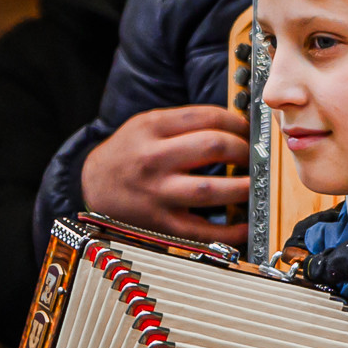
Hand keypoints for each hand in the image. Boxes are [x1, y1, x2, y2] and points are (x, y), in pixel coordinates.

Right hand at [78, 105, 249, 239]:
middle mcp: (154, 159)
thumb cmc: (126, 155)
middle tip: (254, 156)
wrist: (92, 186)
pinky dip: (231, 230)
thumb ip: (182, 123)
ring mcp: (158, 194)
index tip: (248, 130)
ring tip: (255, 185)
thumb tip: (233, 126)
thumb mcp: (144, 125)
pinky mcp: (161, 224)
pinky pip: (203, 231)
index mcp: (151, 128)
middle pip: (214, 147)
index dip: (237, 122)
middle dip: (244, 150)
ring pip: (212, 189)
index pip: (207, 117)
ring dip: (244, 187)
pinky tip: (245, 224)